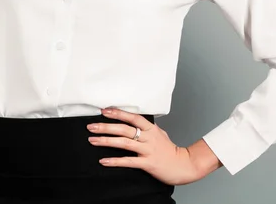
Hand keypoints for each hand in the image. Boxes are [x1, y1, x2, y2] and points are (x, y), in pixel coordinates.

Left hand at [87, 107, 202, 185]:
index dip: (118, 113)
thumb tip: (135, 121)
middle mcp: (148, 137)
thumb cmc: (170, 150)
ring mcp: (148, 150)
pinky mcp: (147, 164)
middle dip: (106, 127)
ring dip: (106, 141)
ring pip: (124, 143)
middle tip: (91, 126)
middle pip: (124, 129)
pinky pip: (128, 161)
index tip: (104, 110)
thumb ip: (147, 128)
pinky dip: (115, 161)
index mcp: (151, 128)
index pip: (132, 117)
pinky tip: (104, 160)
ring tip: (93, 140)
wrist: (184, 165)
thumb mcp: (159, 133)